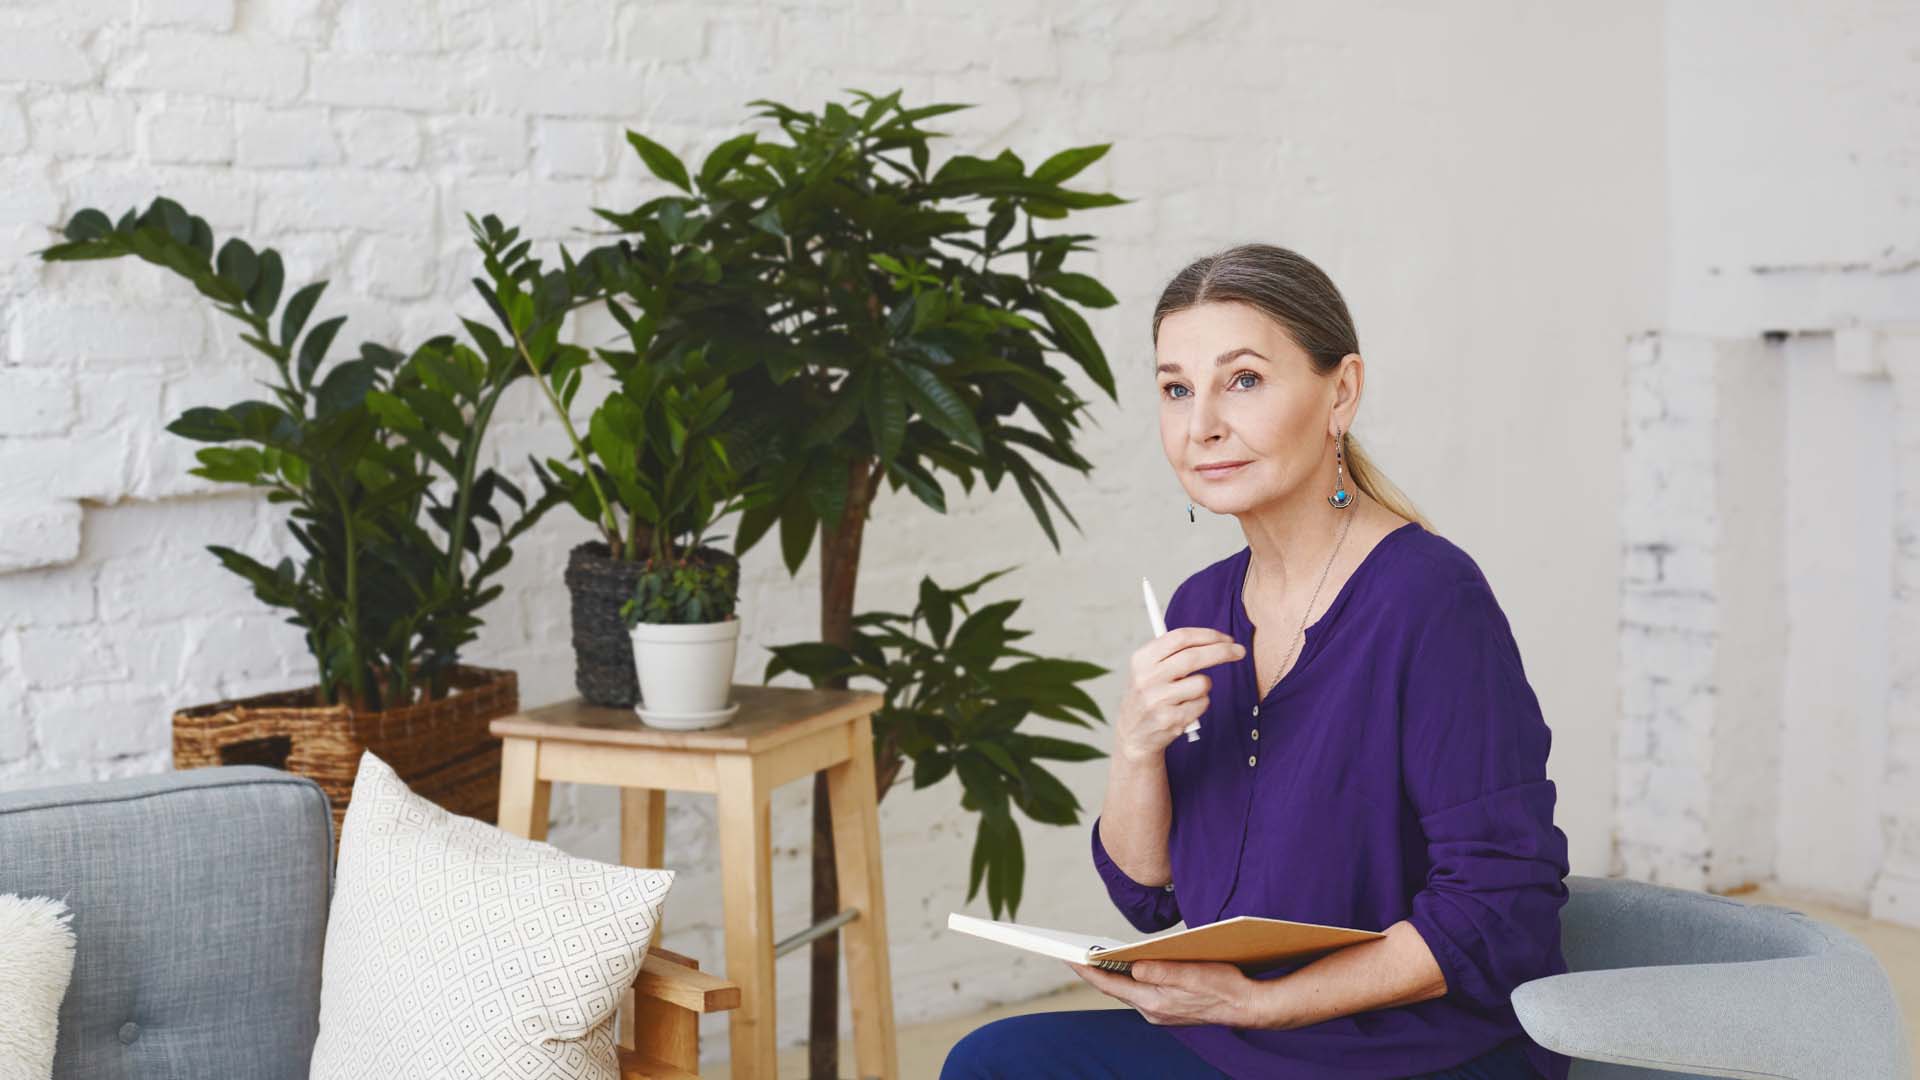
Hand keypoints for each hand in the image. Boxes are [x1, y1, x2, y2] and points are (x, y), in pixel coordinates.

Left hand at [1067, 959, 1274, 1027]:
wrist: (1248, 1005)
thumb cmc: (1223, 985)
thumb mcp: (1190, 972)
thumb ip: (1158, 970)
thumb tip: (1131, 966)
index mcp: (1154, 1002)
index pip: (1110, 985)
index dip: (1087, 969)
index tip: (1067, 956)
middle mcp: (1152, 1010)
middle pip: (1114, 988)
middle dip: (1094, 970)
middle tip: (1073, 952)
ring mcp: (1160, 1011)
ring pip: (1127, 990)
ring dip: (1112, 974)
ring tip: (1094, 956)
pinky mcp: (1169, 1008)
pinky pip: (1141, 991)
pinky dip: (1129, 978)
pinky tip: (1127, 965)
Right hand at [1116, 628, 1243, 762]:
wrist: (1134, 734)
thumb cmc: (1150, 694)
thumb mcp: (1149, 668)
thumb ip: (1174, 651)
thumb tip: (1215, 639)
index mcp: (1142, 659)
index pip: (1180, 638)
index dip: (1208, 635)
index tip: (1227, 638)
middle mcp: (1147, 678)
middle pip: (1194, 657)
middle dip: (1223, 651)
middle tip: (1240, 651)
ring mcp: (1158, 700)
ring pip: (1202, 683)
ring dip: (1205, 686)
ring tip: (1190, 693)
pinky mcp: (1170, 720)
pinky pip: (1202, 704)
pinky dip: (1200, 705)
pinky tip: (1185, 709)